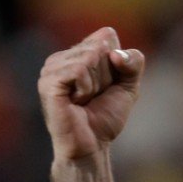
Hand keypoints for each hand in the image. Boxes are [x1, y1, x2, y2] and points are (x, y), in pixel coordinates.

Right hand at [40, 27, 145, 161]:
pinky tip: (77, 101)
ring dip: (96, 84)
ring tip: (85, 100)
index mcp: (78, 52)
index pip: (108, 36)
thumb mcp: (129, 85)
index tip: (107, 84)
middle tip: (94, 96)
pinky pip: (79, 69)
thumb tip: (116, 53)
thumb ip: (133, 62)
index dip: (117, 62)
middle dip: (107, 75)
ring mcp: (52, 67)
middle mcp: (62, 56)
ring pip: (90, 57)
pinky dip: (86, 88)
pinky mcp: (48, 81)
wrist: (92, 145)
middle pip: (101, 47)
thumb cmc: (105, 117)